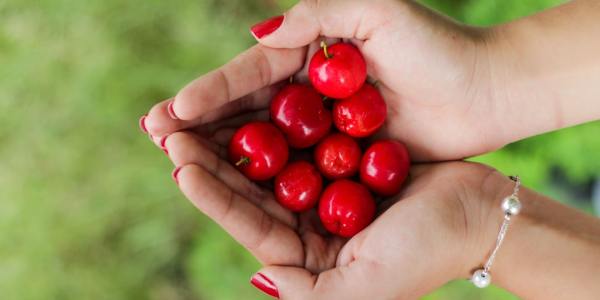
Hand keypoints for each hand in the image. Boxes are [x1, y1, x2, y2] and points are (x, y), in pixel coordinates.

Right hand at [142, 0, 510, 160]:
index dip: (209, 91)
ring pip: (262, 140)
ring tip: (177, 160)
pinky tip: (231, 186)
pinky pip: (295, 167)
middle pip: (245, 107)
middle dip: (200, 121)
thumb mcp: (374, 10)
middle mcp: (309, 89)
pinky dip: (262, 177)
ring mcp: (323, 125)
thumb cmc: (436, 46)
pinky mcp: (341, 154)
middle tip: (155, 135)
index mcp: (312, 51)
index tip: (172, 110)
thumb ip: (317, 16)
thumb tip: (259, 33)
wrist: (486, 91)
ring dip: (220, 150)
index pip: (250, 72)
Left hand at [161, 124, 512, 298]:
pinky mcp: (341, 159)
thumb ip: (308, 295)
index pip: (250, 224)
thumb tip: (259, 277)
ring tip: (195, 112)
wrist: (479, 214)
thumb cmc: (425, 253)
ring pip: (268, 160)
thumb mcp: (364, 288)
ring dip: (233, 137)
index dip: (213, 196)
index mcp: (307, 258)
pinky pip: (301, 137)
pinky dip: (275, 120)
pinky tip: (248, 99)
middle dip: (209, 161)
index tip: (180, 166)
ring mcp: (323, 189)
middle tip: (170, 131)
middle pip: (250, 189)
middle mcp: (309, 224)